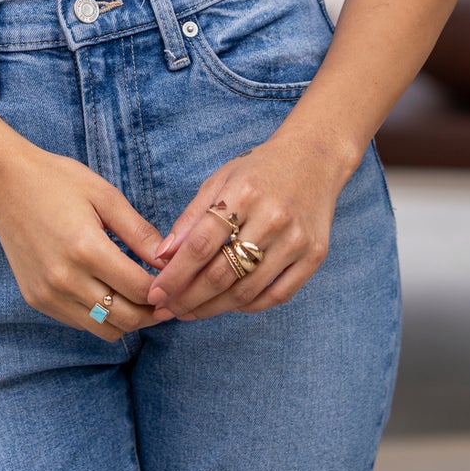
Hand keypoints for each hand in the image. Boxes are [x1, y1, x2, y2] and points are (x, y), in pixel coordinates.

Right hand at [0, 145, 166, 341]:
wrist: (4, 184)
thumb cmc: (58, 181)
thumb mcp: (104, 195)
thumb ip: (139, 231)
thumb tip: (170, 260)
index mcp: (86, 248)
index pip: (139, 289)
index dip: (165, 291)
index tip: (178, 284)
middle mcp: (65, 279)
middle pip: (125, 318)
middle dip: (153, 313)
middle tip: (168, 301)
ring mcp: (48, 294)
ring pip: (104, 329)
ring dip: (128, 320)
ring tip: (141, 300)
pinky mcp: (36, 300)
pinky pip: (80, 323)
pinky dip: (101, 316)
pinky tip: (108, 293)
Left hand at [145, 126, 344, 320]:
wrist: (314, 159)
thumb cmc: (259, 170)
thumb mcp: (220, 180)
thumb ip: (191, 218)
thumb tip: (163, 257)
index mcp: (244, 194)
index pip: (201, 246)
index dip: (175, 275)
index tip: (155, 294)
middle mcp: (272, 218)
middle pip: (222, 274)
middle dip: (189, 298)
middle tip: (168, 310)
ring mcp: (296, 240)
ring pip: (247, 291)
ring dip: (213, 308)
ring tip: (191, 312)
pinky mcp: (314, 256)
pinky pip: (277, 296)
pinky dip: (248, 306)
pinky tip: (229, 304)